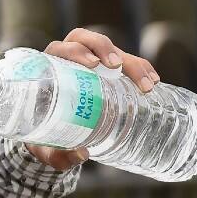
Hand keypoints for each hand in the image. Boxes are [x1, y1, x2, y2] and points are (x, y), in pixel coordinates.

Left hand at [26, 28, 161, 169]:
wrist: (51, 138)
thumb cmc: (43, 139)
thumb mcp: (47, 149)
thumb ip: (60, 155)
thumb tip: (82, 154)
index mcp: (48, 71)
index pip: (61, 49)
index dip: (77, 51)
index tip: (92, 64)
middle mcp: (68, 60)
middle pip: (87, 41)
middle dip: (105, 49)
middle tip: (118, 66)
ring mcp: (89, 64)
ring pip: (111, 50)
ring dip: (131, 62)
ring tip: (147, 83)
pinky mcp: (106, 72)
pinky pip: (125, 62)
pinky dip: (140, 68)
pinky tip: (153, 82)